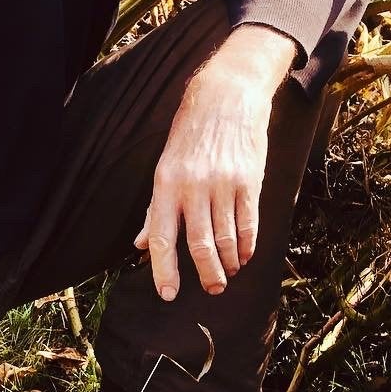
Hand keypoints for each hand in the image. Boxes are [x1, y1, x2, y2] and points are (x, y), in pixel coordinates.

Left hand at [135, 24, 296, 299]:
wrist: (225, 97)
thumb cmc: (190, 134)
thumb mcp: (164, 167)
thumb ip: (155, 209)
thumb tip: (142, 244)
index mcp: (166, 185)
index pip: (163, 237)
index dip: (164, 269)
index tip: (169, 294)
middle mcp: (193, 187)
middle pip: (200, 244)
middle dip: (207, 273)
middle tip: (213, 289)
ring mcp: (223, 184)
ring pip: (226, 237)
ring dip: (228, 262)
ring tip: (229, 272)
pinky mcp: (248, 180)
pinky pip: (248, 222)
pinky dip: (247, 244)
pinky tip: (244, 254)